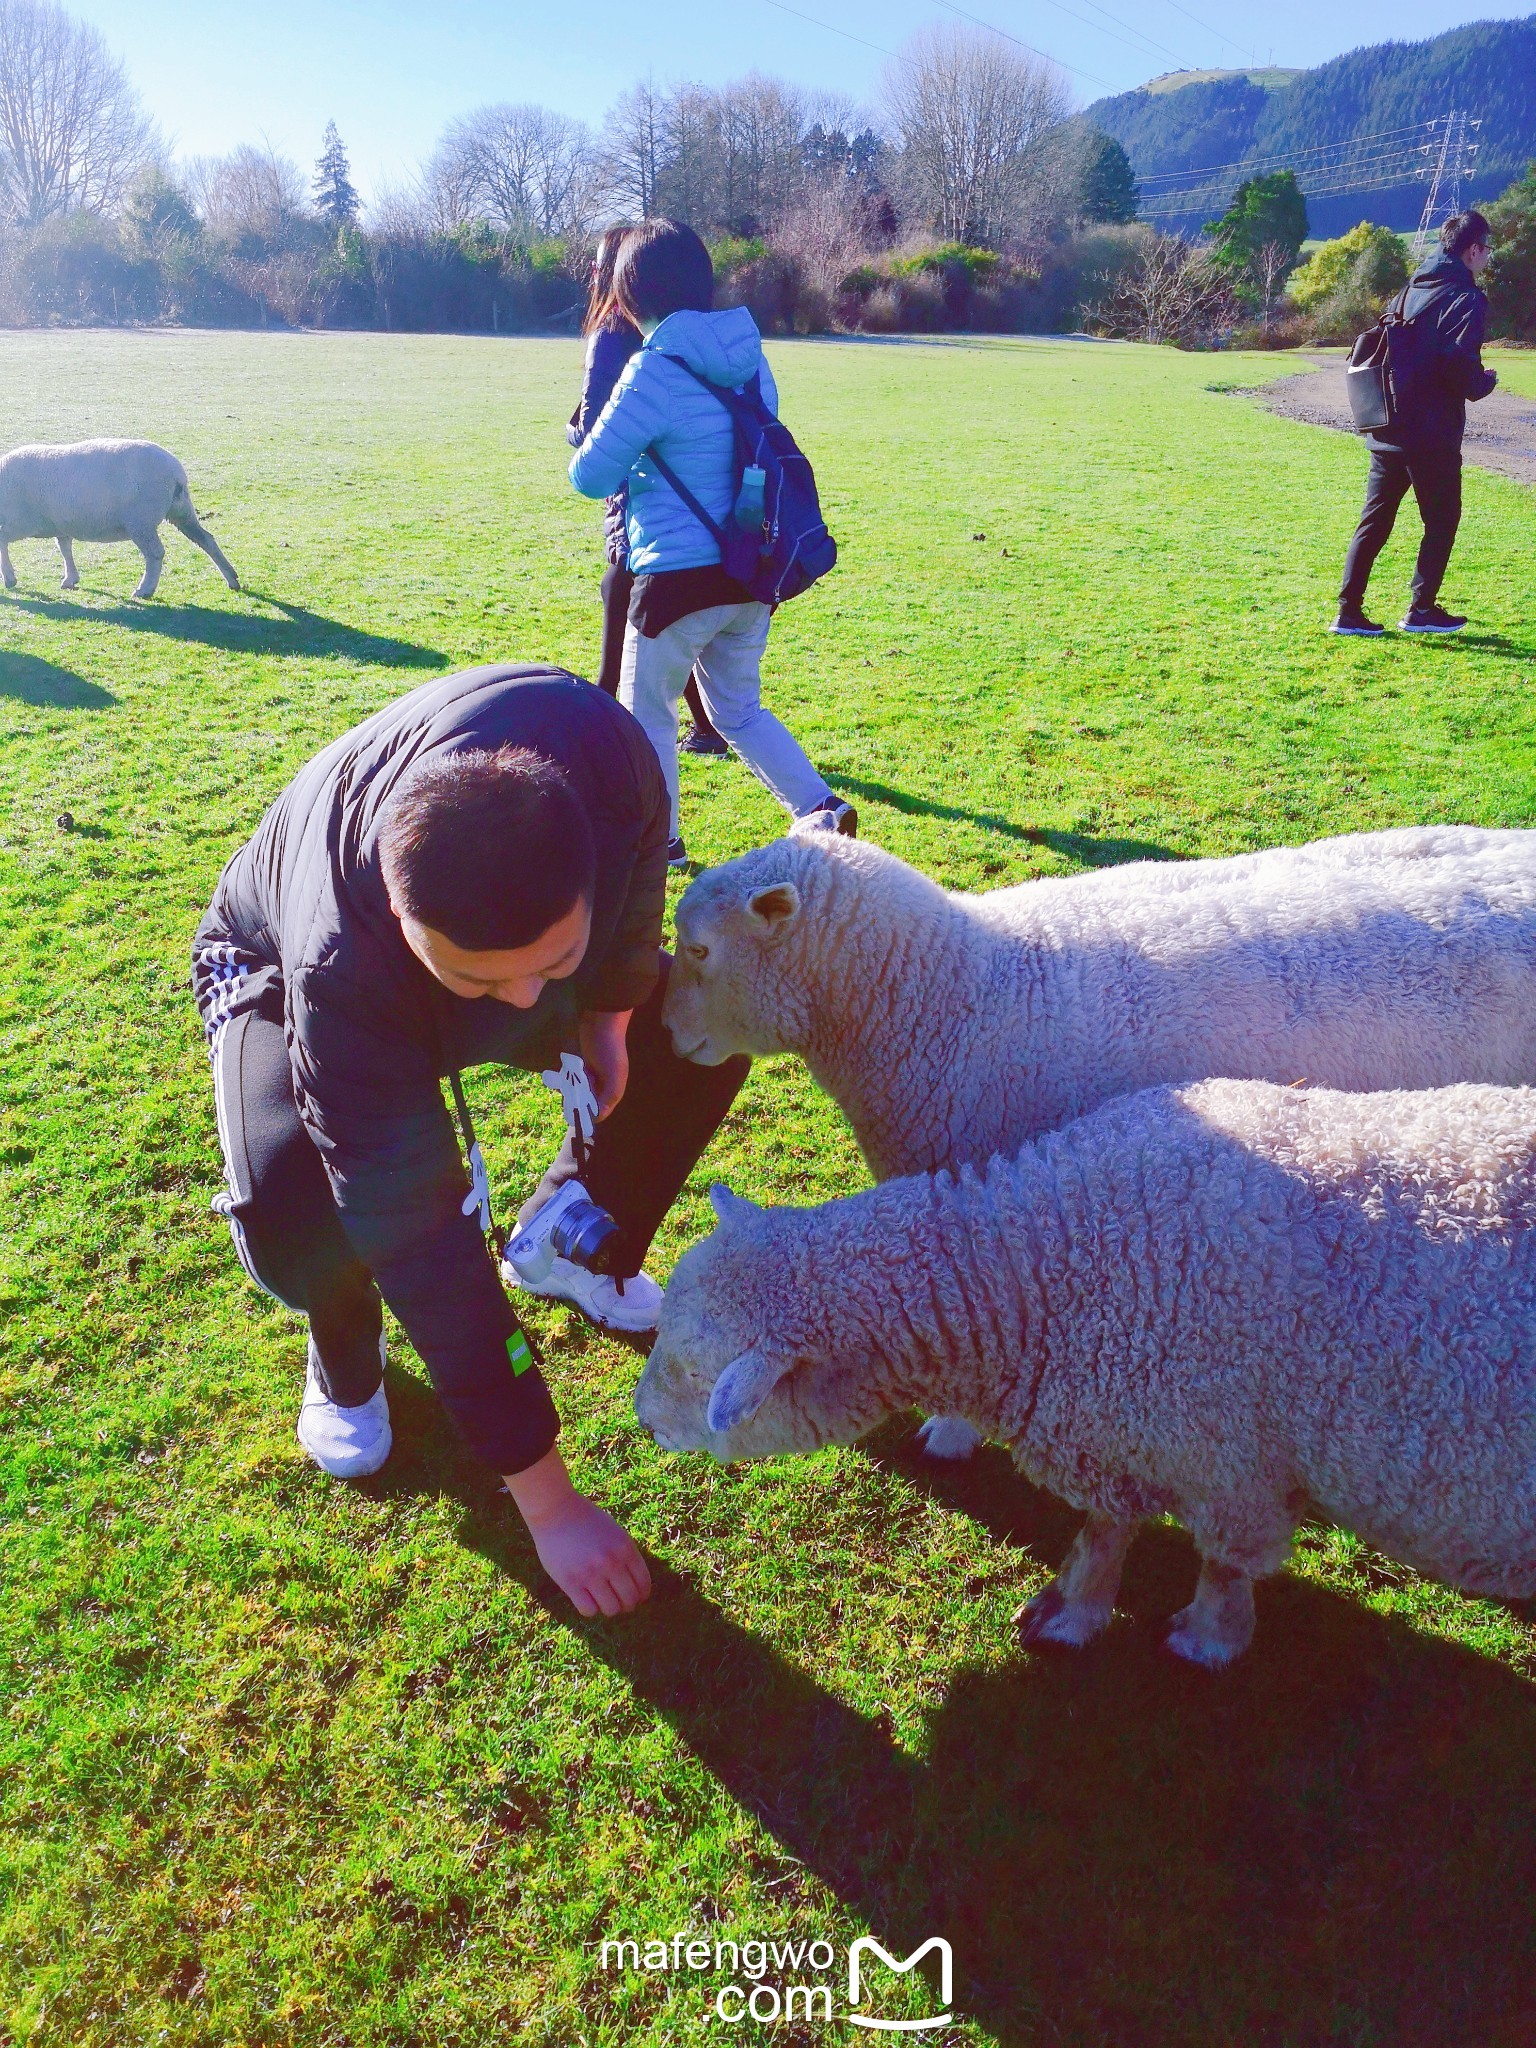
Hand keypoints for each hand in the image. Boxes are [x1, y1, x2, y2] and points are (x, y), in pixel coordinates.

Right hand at [506, 1447, 651, 1616]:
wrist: (556, 1511)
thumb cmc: (586, 1521)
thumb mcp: (615, 1532)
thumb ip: (626, 1555)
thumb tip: (637, 1585)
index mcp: (626, 1549)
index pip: (644, 1584)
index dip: (642, 1596)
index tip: (637, 1598)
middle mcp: (611, 1563)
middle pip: (630, 1600)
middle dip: (627, 1605)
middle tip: (620, 1603)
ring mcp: (591, 1573)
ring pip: (611, 1609)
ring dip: (609, 1608)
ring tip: (602, 1601)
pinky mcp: (570, 1582)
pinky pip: (588, 1610)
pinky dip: (590, 1609)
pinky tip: (586, 1599)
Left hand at [578, 1009, 631, 1121]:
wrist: (601, 1023)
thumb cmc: (609, 1051)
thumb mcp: (614, 1077)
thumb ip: (607, 1099)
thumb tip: (596, 1119)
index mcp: (612, 1090)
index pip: (599, 1111)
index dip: (587, 1113)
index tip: (574, 1109)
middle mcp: (602, 1085)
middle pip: (586, 1102)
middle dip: (576, 1099)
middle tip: (569, 1091)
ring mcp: (591, 1075)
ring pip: (577, 1091)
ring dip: (570, 1088)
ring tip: (567, 1080)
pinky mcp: (582, 1065)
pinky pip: (573, 1079)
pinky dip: (568, 1078)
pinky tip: (565, 1073)